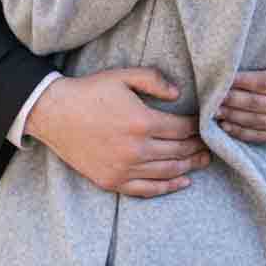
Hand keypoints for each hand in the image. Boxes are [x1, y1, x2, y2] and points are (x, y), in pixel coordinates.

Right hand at [24, 68, 209, 198]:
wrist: (55, 114)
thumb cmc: (90, 91)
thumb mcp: (123, 76)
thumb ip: (153, 80)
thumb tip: (178, 94)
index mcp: (142, 122)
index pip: (182, 129)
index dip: (197, 126)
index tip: (205, 124)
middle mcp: (137, 149)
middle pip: (178, 151)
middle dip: (197, 147)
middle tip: (211, 145)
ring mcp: (124, 169)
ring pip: (167, 172)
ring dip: (189, 167)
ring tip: (202, 161)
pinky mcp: (113, 181)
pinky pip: (147, 190)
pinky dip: (168, 187)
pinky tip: (182, 182)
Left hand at [214, 32, 265, 143]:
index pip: (264, 83)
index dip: (242, 81)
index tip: (223, 77)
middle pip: (256, 104)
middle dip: (232, 100)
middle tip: (211, 96)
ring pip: (255, 121)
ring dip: (232, 117)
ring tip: (212, 111)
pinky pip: (260, 136)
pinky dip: (241, 133)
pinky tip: (225, 126)